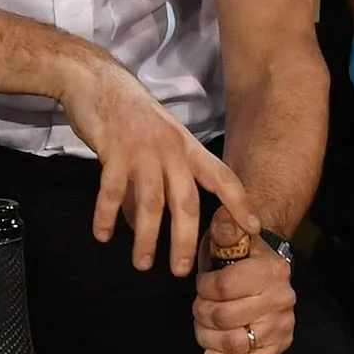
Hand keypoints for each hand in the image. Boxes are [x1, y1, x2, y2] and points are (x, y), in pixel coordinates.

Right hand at [58, 54, 256, 274]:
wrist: (99, 83)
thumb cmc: (132, 117)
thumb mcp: (159, 144)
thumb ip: (161, 181)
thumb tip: (150, 224)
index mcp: (188, 148)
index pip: (223, 177)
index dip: (240, 203)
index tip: (254, 229)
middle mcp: (171, 150)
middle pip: (187, 201)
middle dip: (187, 239)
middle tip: (183, 270)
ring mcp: (143, 151)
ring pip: (151, 203)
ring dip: (147, 237)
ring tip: (143, 264)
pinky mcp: (114, 152)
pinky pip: (112, 193)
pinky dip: (107, 217)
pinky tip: (103, 236)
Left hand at [192, 207, 296, 353]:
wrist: (265, 272)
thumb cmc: (240, 256)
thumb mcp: (230, 234)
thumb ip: (226, 227)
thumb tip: (224, 226)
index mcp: (271, 270)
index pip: (223, 287)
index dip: (202, 289)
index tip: (202, 285)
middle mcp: (282, 299)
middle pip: (223, 318)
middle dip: (201, 313)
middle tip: (200, 307)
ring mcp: (282, 326)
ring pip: (232, 343)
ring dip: (208, 338)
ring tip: (205, 327)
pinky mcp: (278, 348)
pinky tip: (213, 352)